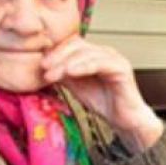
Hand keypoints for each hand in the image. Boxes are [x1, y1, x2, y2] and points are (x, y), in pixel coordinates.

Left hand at [40, 35, 162, 151]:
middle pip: (77, 44)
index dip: (55, 51)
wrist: (125, 120)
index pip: (72, 44)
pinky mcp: (121, 69)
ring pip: (86, 53)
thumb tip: (43, 67)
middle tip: (44, 68)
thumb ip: (63, 74)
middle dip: (58, 56)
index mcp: (95, 54)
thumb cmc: (104, 102)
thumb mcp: (76, 86)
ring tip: (52, 74)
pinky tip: (70, 73)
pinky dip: (83, 66)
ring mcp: (114, 59)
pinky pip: (99, 63)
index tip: (41, 65)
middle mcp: (105, 52)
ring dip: (66, 63)